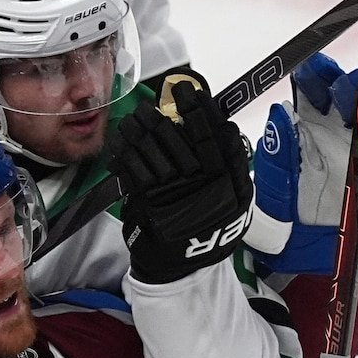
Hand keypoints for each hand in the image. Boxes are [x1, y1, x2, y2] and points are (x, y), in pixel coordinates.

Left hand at [109, 74, 253, 282]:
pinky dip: (126, 154)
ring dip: (140, 130)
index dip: (199, 110)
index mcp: (225, 179)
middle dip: (162, 116)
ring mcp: (173, 192)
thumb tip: (228, 129)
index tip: (188, 89)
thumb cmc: (209, 230)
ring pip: (154, 150)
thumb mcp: (236, 201)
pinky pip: (134, 170)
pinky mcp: (147, 202)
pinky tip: (121, 144)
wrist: (183, 268)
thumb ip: (234, 165)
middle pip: (178, 138)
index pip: (211, 135)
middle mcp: (199, 182)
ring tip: (134, 119)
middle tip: (152, 105)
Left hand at [247, 53, 357, 274]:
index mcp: (309, 118)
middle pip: (354, 94)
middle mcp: (339, 125)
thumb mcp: (273, 173)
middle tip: (350, 89)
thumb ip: (278, 144)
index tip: (317, 70)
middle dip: (354, 86)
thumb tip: (280, 112)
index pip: (316, 85)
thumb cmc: (282, 197)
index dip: (318, 73)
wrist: (299, 237)